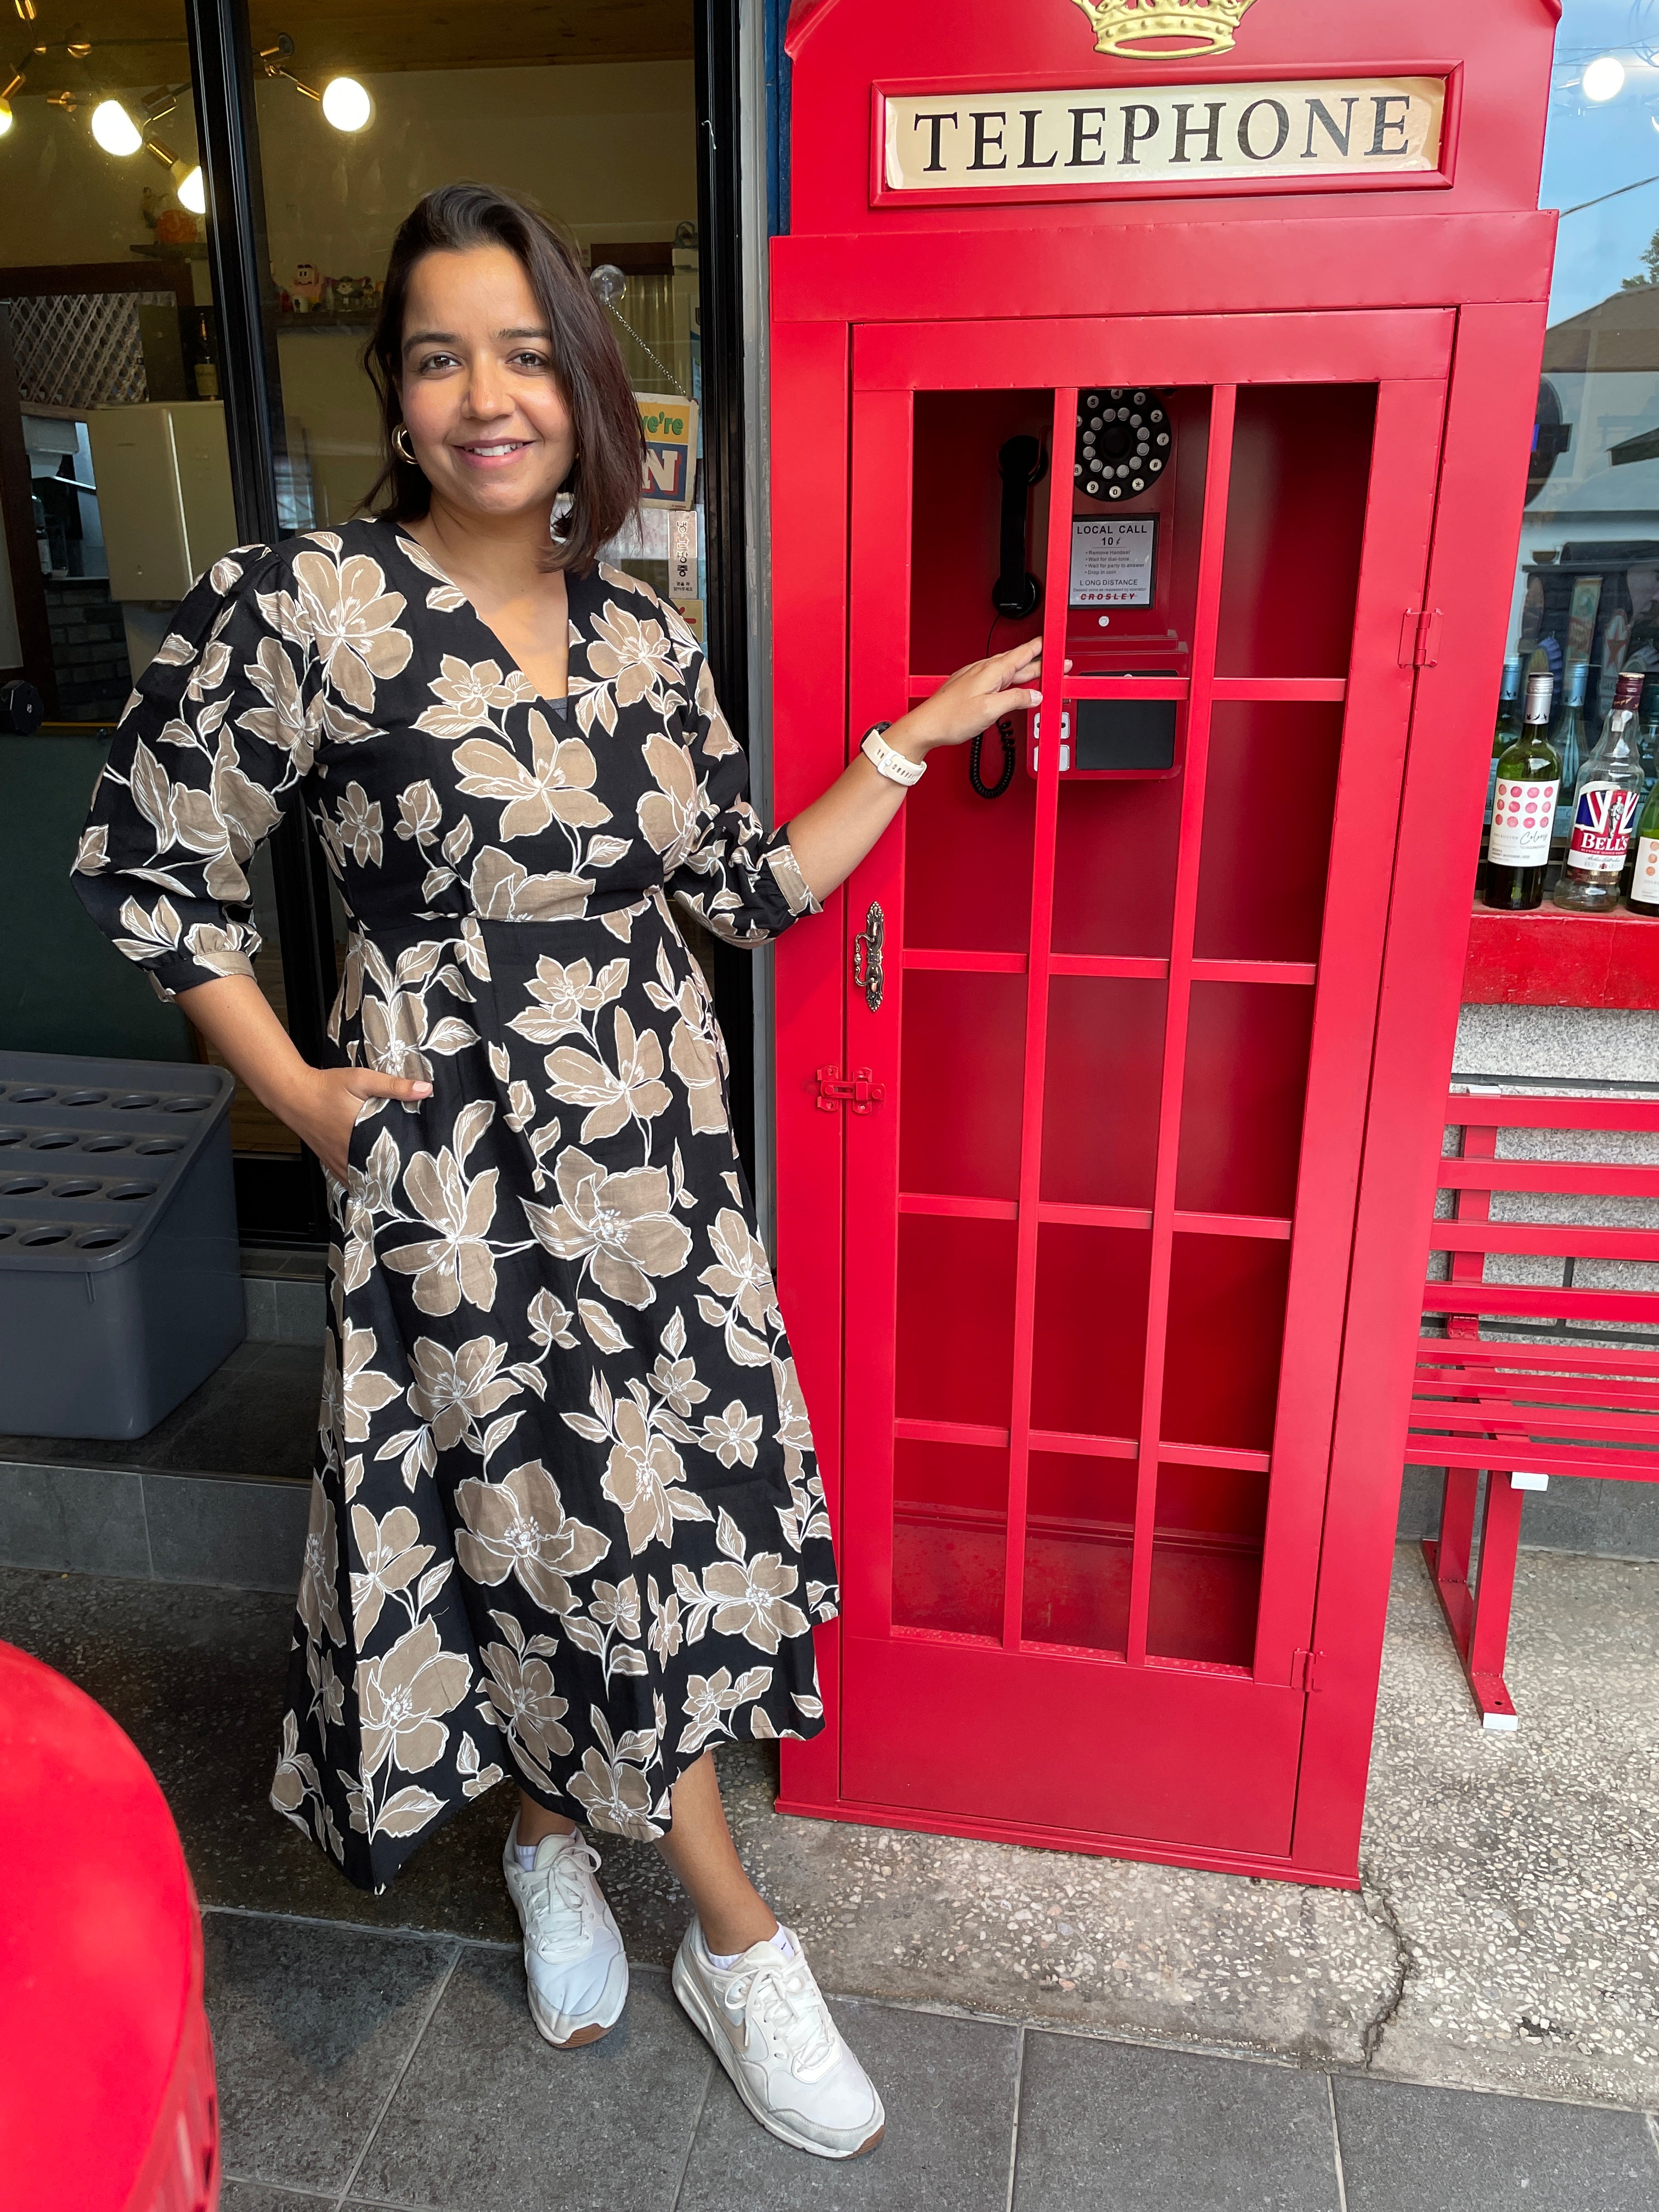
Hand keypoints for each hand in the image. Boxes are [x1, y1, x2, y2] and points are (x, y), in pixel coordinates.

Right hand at [276, 1064, 431, 1183]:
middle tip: (415, 1175)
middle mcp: (348, 1154)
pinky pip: (348, 1178)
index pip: (391, 1158)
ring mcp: (337, 1161)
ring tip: (398, 1181)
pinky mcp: (329, 1161)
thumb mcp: (362, 1080)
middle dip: (396, 1175)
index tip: (423, 1166)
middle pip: (378, 1173)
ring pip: (363, 1180)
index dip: (408, 1163)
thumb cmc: (327, 1086)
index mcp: (361, 1135)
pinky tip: (373, 1179)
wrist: (293, 1093)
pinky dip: (361, 1180)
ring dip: (379, 1180)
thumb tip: (426, 1089)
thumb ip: (394, 1086)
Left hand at [884, 636, 1052, 758]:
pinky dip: (1011, 681)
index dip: (1041, 649)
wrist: (926, 726)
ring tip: (1042, 675)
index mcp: (992, 671)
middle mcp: (984, 670)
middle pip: (1019, 663)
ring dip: (1026, 672)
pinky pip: (997, 679)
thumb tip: (1034, 696)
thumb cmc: (950, 718)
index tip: (1055, 645)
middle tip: (1058, 665)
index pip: (1023, 654)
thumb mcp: (989, 710)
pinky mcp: (971, 687)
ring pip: (1009, 671)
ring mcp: (977, 678)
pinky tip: (1014, 687)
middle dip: (1040, 662)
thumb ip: (1014, 700)